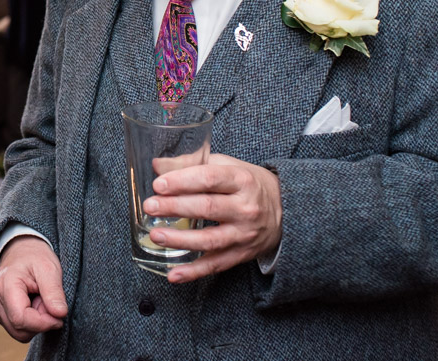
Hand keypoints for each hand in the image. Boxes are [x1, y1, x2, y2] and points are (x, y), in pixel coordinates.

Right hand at [0, 236, 66, 341]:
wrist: (22, 250)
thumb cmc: (34, 256)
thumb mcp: (49, 268)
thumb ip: (54, 291)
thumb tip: (59, 314)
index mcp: (6, 284)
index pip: (21, 319)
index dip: (43, 323)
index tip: (59, 315)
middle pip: (19, 329)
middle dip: (40, 322)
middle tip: (49, 303)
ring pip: (18, 332)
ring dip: (35, 322)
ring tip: (40, 301)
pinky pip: (16, 328)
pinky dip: (30, 322)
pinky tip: (33, 304)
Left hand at [142, 153, 282, 283]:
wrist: (287, 210)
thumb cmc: (248, 184)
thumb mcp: (226, 165)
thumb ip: (191, 164)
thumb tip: (157, 165)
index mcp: (241, 180)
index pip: (209, 179)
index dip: (182, 181)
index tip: (158, 184)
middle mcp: (245, 208)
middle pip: (207, 208)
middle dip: (175, 207)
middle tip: (150, 206)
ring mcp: (244, 234)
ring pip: (210, 240)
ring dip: (180, 240)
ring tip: (155, 235)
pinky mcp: (242, 254)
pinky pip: (216, 265)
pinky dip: (194, 272)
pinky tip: (174, 274)